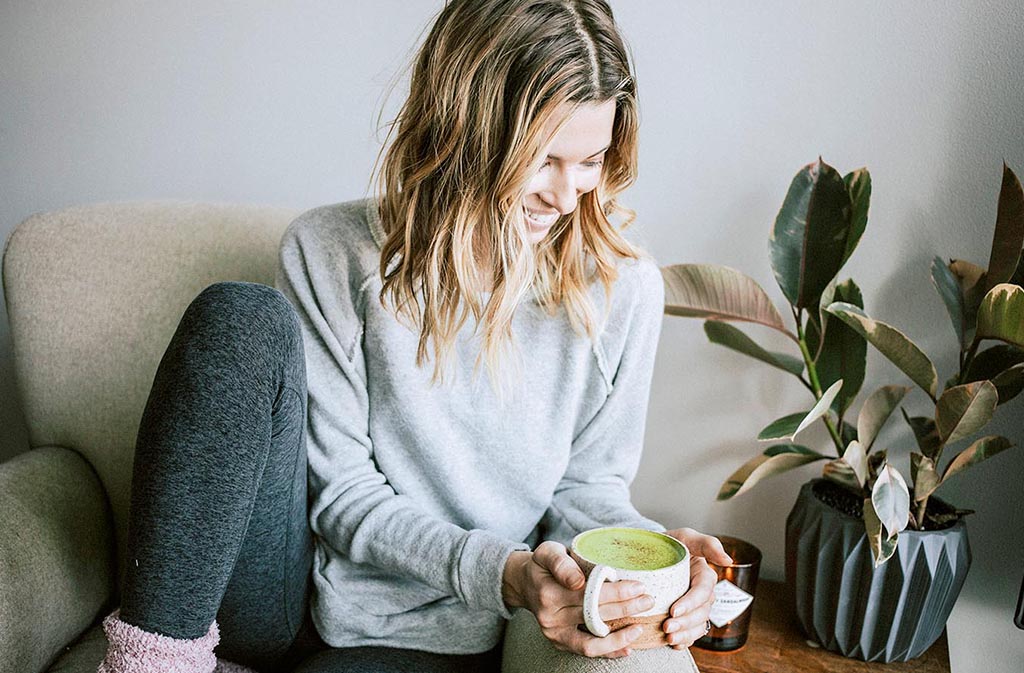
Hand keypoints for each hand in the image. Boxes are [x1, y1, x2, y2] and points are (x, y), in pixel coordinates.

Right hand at [502, 541, 652, 657]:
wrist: (525, 583)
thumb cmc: (542, 565)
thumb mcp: (547, 552)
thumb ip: (561, 563)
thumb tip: (578, 581)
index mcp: (548, 592)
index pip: (589, 594)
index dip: (616, 591)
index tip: (638, 585)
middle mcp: (550, 616)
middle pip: (594, 615)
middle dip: (626, 608)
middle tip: (648, 600)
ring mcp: (555, 633)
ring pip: (592, 641)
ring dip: (620, 636)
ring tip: (640, 626)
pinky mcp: (559, 643)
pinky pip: (587, 651)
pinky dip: (609, 650)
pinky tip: (628, 646)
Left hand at [660, 528, 731, 649]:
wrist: (649, 554)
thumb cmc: (669, 544)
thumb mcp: (685, 536)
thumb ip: (707, 544)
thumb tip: (728, 560)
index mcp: (704, 576)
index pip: (703, 591)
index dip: (691, 603)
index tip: (673, 610)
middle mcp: (702, 594)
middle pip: (701, 612)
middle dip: (686, 622)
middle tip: (667, 627)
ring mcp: (694, 607)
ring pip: (698, 625)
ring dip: (685, 634)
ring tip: (668, 638)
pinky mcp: (685, 616)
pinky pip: (691, 634)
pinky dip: (684, 641)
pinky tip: (674, 644)